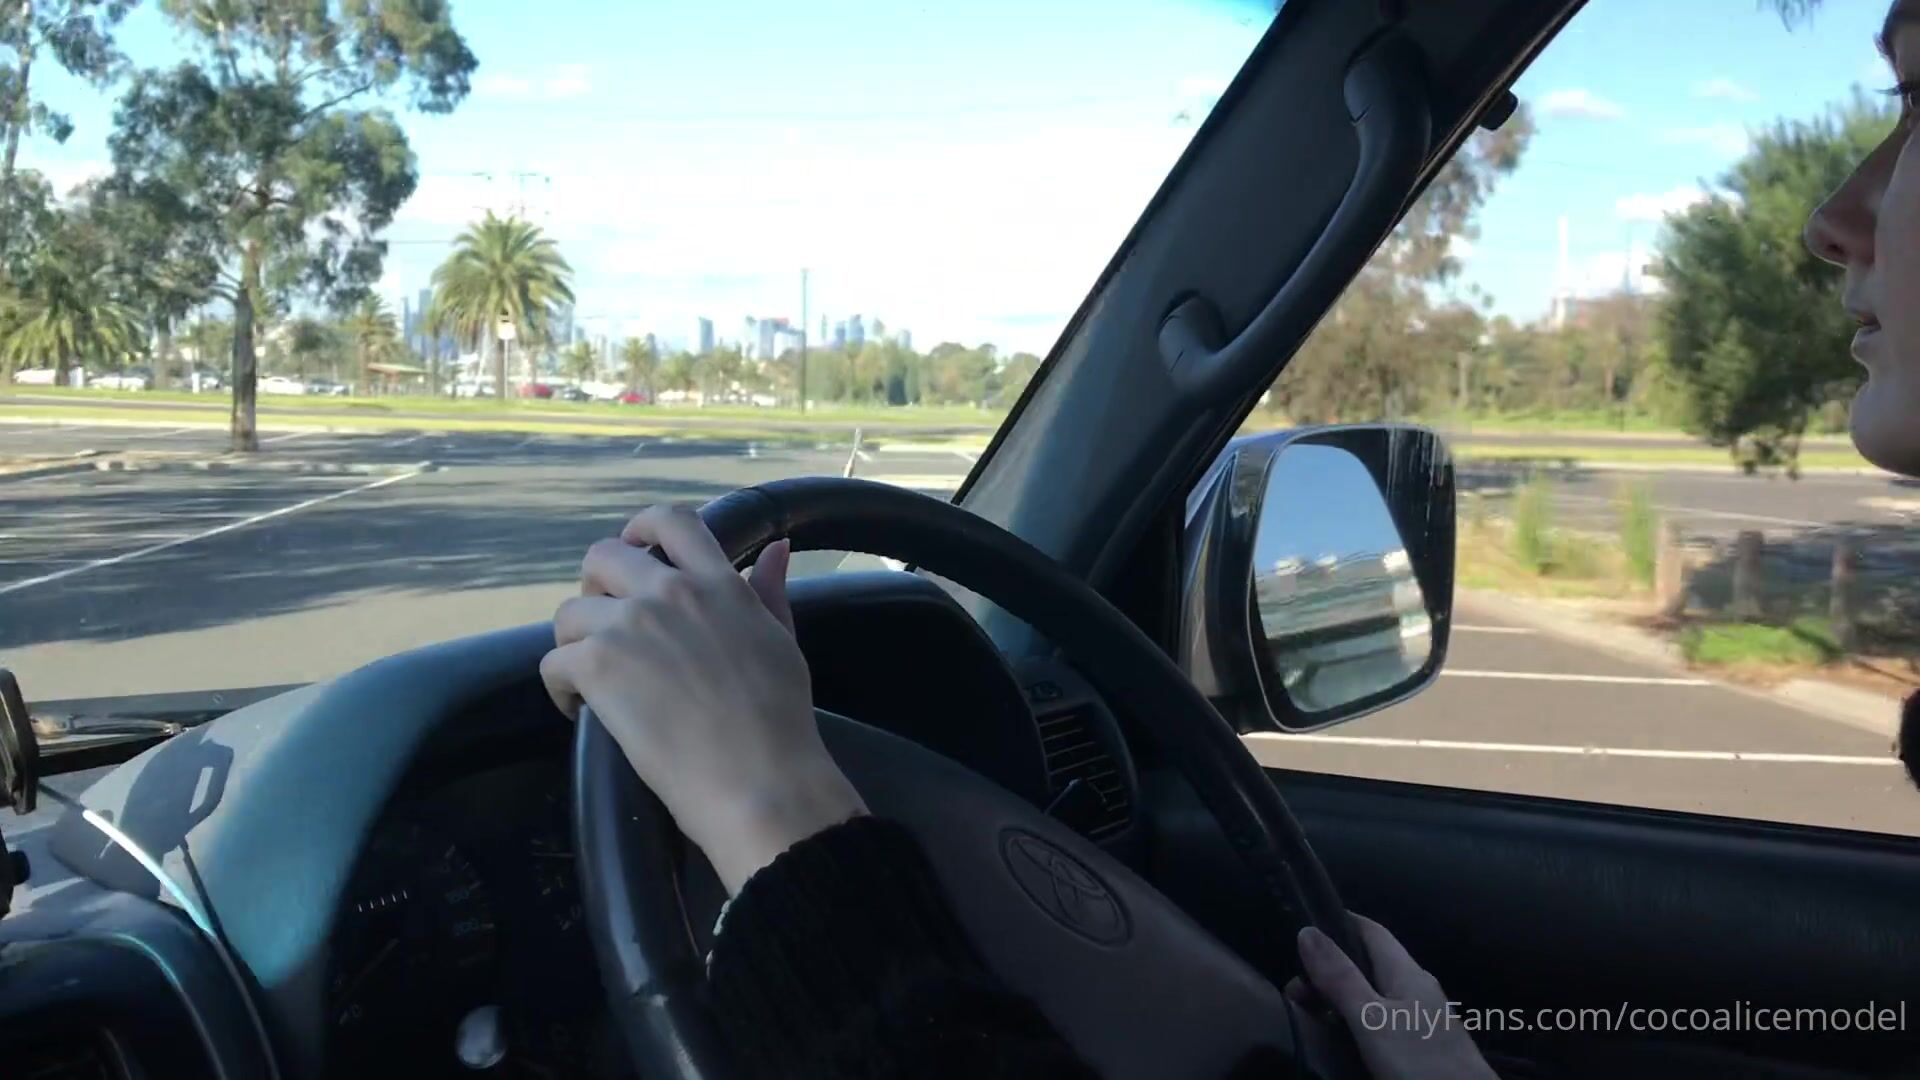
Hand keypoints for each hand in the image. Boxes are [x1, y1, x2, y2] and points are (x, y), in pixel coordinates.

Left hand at [540, 505, 866, 893]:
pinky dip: (560, 688)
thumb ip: (771, 592)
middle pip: (604, 556)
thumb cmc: (780, 720)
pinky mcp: (598, 666)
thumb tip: (775, 550)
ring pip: (570, 612)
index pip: (672, 521)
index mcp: (717, 584)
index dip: (642, 528)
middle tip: (606, 625)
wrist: (758, 778)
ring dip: (575, 642)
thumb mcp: (782, 642)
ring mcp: (629, 626)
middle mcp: (670, 592)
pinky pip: (553, 662)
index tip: (634, 549)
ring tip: (592, 678)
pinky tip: (580, 709)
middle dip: (596, 586)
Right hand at [1288, 915, 1496, 1079]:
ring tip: (1308, 1013)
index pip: (1371, 930)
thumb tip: (1307, 932)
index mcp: (1408, 973)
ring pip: (1373, 995)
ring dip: (1340, 997)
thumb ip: (1341, 978)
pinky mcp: (1419, 1046)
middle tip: (1295, 989)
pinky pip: (1380, 1020)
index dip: (1338, 922)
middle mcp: (1417, 990)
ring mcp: (1421, 1019)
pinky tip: (1340, 1037)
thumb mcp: (1373, 1020)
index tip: (1301, 928)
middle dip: (1330, 969)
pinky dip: (1354, 1021)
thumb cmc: (1422, 1063)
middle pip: (1368, 964)